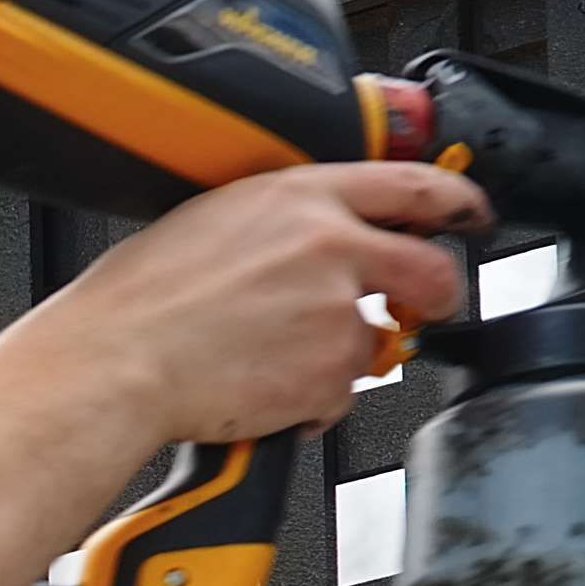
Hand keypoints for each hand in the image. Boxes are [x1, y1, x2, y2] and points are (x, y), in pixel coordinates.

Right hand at [0, 159, 488, 585]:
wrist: (114, 363)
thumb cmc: (138, 299)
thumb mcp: (213, 218)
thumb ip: (282, 220)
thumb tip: (319, 233)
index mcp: (300, 196)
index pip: (413, 184)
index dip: (457, 199)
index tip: (470, 210)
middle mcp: (330, 247)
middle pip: (433, 268)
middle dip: (438, 292)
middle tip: (423, 305)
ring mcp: (335, 314)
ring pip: (378, 340)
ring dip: (343, 356)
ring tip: (274, 358)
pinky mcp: (328, 375)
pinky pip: (342, 394)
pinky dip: (312, 401)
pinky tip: (259, 386)